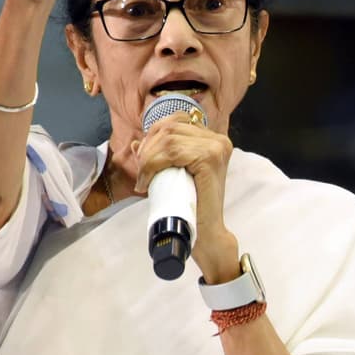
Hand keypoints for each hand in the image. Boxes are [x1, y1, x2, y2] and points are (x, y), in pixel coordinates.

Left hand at [133, 112, 239, 282]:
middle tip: (141, 172)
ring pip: (169, 137)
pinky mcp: (209, 158)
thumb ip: (158, 156)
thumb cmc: (190, 206)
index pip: (176, 121)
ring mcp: (216, 147)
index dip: (153, 136)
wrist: (206, 234)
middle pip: (170, 126)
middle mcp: (217, 140)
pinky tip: (147, 180)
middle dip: (148, 147)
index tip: (143, 160)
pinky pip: (172, 151)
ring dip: (149, 157)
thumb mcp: (172, 174)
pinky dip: (153, 164)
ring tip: (144, 178)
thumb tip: (136, 143)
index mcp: (212, 140)